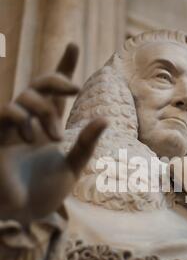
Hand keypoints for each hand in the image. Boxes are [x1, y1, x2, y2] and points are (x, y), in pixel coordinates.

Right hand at [0, 44, 106, 223]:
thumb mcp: (73, 166)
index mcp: (49, 127)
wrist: (25, 215)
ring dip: (43, 110)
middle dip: (57, 79)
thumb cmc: (48, 193)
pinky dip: (20, 116)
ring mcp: (13, 128)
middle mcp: (31, 123)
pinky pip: (6, 111)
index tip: (73, 44)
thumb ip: (87, 144)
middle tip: (74, 88)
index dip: (63, 67)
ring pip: (26, 96)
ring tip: (54, 137)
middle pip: (40, 85)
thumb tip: (105, 119)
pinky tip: (29, 135)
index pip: (55, 92)